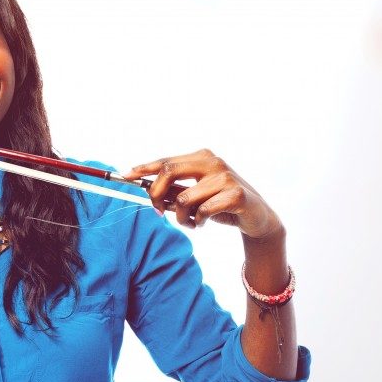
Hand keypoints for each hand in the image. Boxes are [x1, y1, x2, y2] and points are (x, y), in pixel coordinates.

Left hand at [123, 149, 283, 240]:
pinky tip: (204, 223)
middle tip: (158, 211)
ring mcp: (225, 176)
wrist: (256, 217)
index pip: (166, 161)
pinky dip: (197, 221)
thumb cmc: (221, 204)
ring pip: (183, 198)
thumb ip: (175, 192)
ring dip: (181, 217)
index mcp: (201, 158)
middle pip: (169, 171)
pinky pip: (202, 211)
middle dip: (156, 195)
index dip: (144, 168)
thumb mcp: (195, 196)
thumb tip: (148, 193)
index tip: (125, 176)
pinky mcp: (236, 194)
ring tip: (190, 222)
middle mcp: (213, 162)